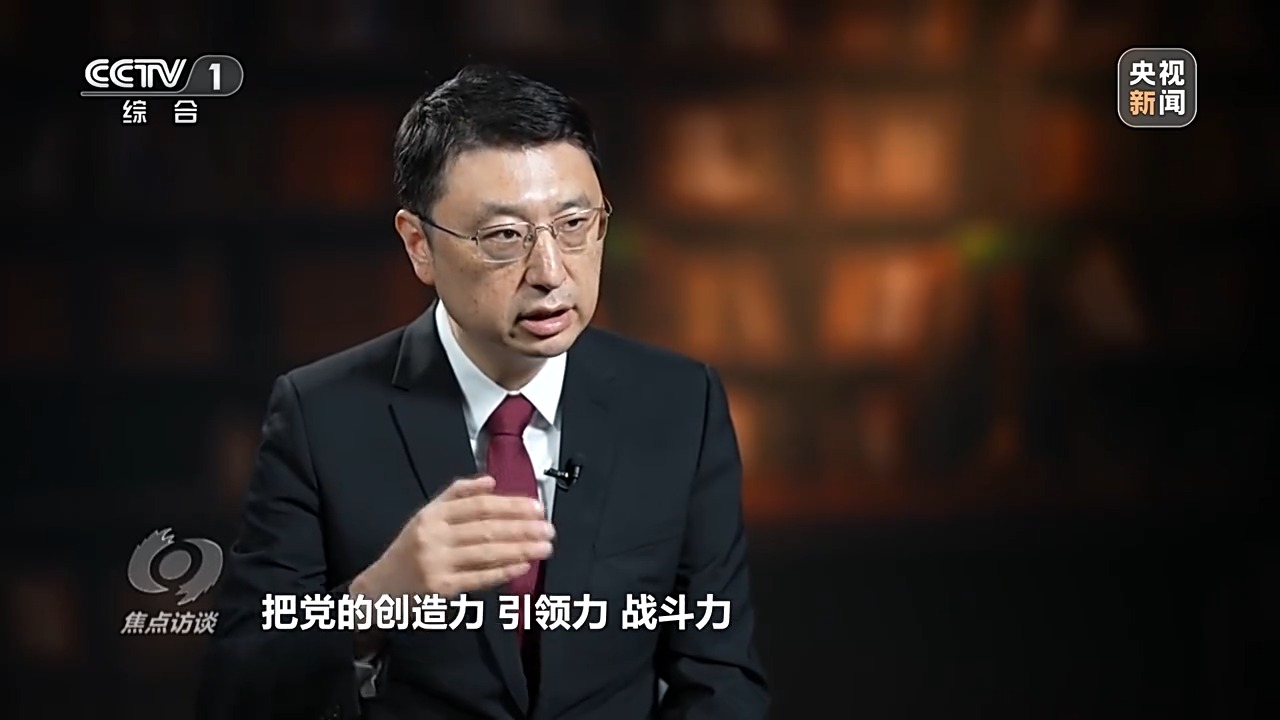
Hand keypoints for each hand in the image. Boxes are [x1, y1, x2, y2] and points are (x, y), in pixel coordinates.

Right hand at [352, 476, 553, 600]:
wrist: (380, 588)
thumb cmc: (410, 548)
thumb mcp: (427, 514)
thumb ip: (458, 494)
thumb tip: (491, 481)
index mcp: (433, 514)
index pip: (479, 506)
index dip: (511, 506)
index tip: (537, 507)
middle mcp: (434, 536)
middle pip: (487, 529)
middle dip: (522, 528)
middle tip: (549, 529)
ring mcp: (437, 563)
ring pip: (486, 553)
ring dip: (520, 549)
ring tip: (544, 547)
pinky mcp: (441, 588)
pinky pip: (478, 578)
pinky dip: (502, 572)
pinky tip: (522, 566)